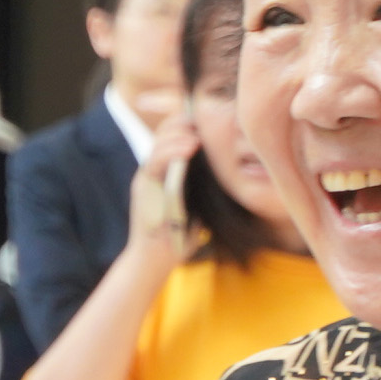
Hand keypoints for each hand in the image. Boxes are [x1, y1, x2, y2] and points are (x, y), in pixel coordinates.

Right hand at [127, 120, 202, 260]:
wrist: (156, 258)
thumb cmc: (181, 235)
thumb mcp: (200, 203)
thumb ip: (208, 185)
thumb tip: (238, 173)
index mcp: (166, 168)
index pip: (174, 134)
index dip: (190, 123)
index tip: (212, 121)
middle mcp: (154, 168)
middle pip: (165, 131)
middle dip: (185, 122)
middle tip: (206, 121)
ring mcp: (146, 175)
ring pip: (159, 142)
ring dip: (180, 134)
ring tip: (199, 136)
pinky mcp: (142, 186)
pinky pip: (154, 161)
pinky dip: (172, 151)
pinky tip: (190, 147)